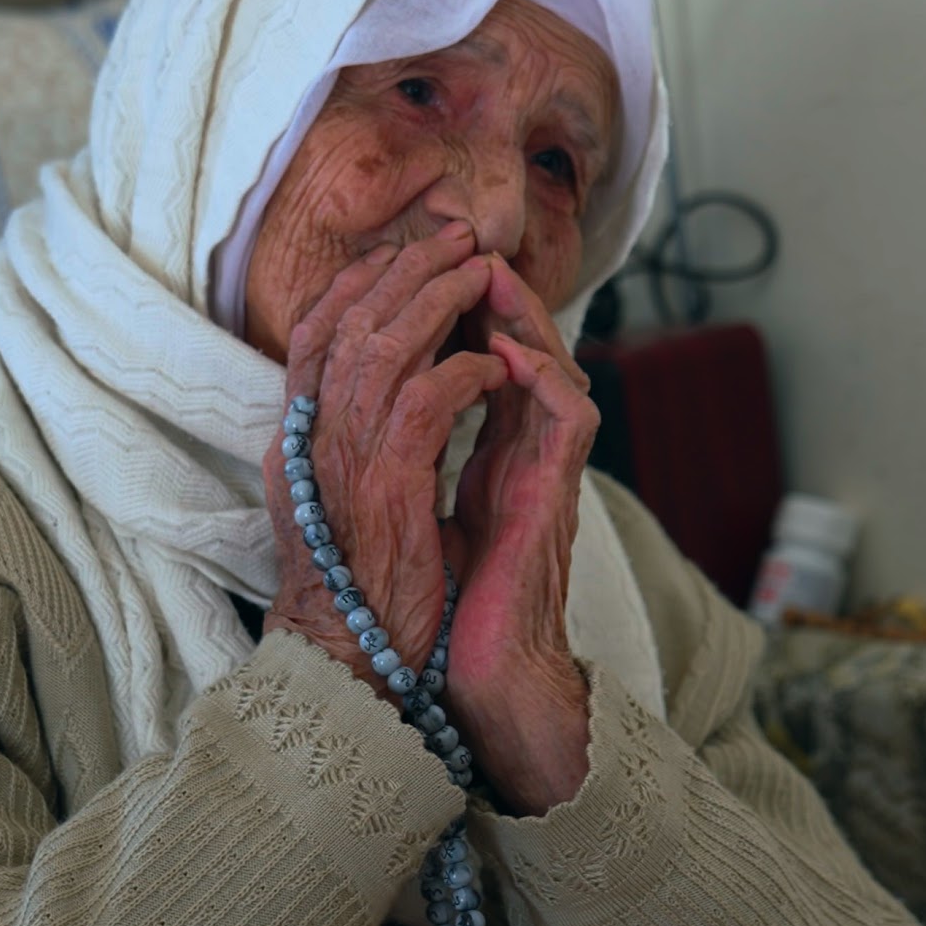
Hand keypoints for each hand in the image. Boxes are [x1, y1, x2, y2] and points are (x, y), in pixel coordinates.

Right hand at [262, 224, 503, 686]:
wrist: (351, 663)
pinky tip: (493, 365)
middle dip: (404, 271)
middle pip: (347, 325)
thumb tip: (387, 394)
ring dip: (438, 302)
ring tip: (482, 276)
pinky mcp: (388, 490)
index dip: (355, 285)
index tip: (400, 251)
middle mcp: (307, 443)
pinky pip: (424, 403)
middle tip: (456, 238)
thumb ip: (355, 446)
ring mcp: (342, 464)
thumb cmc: (358, 589)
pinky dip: (461, 373)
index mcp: (294, 443)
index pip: (311, 336)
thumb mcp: (345, 501)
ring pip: (384, 349)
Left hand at [440, 256, 598, 814]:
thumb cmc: (439, 613)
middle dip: (484, 291)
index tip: (408, 271)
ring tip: (482, 272)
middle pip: (518, 346)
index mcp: (485, 455)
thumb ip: (404, 465)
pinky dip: (540, 375)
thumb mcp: (404, 517)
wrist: (473, 682)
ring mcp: (542, 472)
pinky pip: (566, 416)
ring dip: (519, 313)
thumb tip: (358, 422)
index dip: (448, 311)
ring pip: (550, 364)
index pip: (477, 359)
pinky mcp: (555, 496)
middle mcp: (519, 454)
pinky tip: (503, 349)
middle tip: (452, 244)